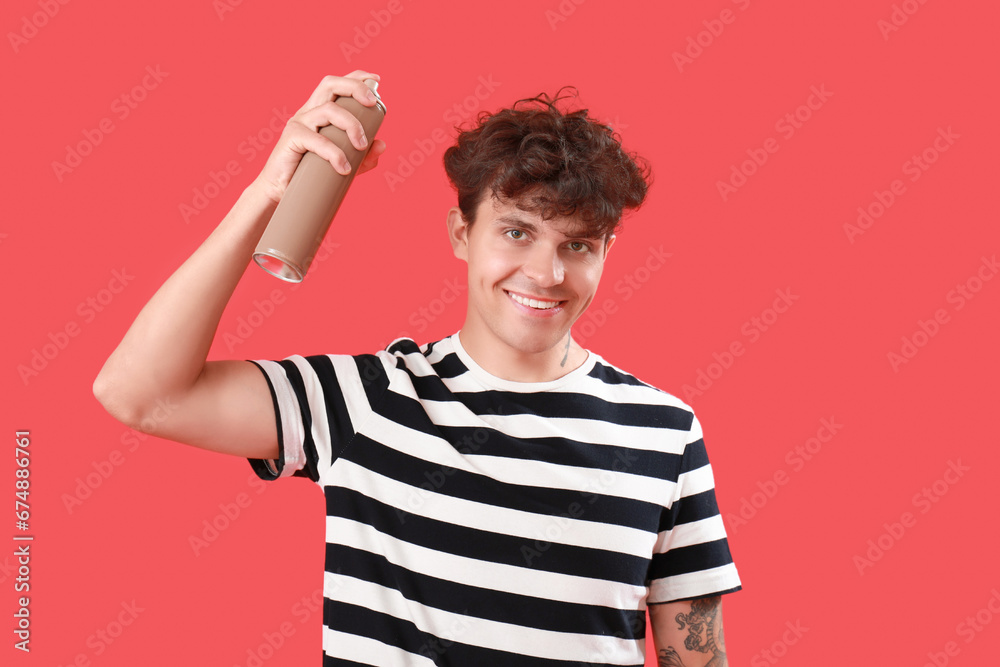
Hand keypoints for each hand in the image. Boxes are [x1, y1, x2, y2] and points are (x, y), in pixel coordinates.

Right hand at [252, 70, 387, 204]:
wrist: (281, 193)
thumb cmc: (311, 175)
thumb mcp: (344, 165)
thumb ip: (363, 157)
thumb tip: (382, 145)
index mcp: (320, 112)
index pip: (336, 85)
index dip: (356, 77)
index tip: (376, 80)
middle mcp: (309, 112)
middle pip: (330, 84)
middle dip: (354, 87)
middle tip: (372, 104)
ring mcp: (299, 123)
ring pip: (328, 110)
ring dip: (351, 125)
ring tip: (361, 147)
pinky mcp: (292, 138)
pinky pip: (317, 139)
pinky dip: (334, 153)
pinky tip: (344, 168)